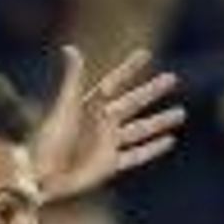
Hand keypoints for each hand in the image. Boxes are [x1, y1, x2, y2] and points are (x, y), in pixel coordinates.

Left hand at [34, 46, 185, 201]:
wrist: (43, 176)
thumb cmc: (50, 140)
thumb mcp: (64, 107)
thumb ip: (73, 79)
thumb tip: (70, 48)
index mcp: (90, 105)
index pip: (115, 82)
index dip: (130, 68)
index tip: (146, 53)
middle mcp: (101, 122)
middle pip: (133, 103)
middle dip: (152, 91)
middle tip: (173, 78)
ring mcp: (107, 143)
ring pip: (141, 129)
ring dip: (160, 121)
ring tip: (180, 113)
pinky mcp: (110, 164)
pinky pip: (137, 155)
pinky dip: (153, 149)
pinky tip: (169, 141)